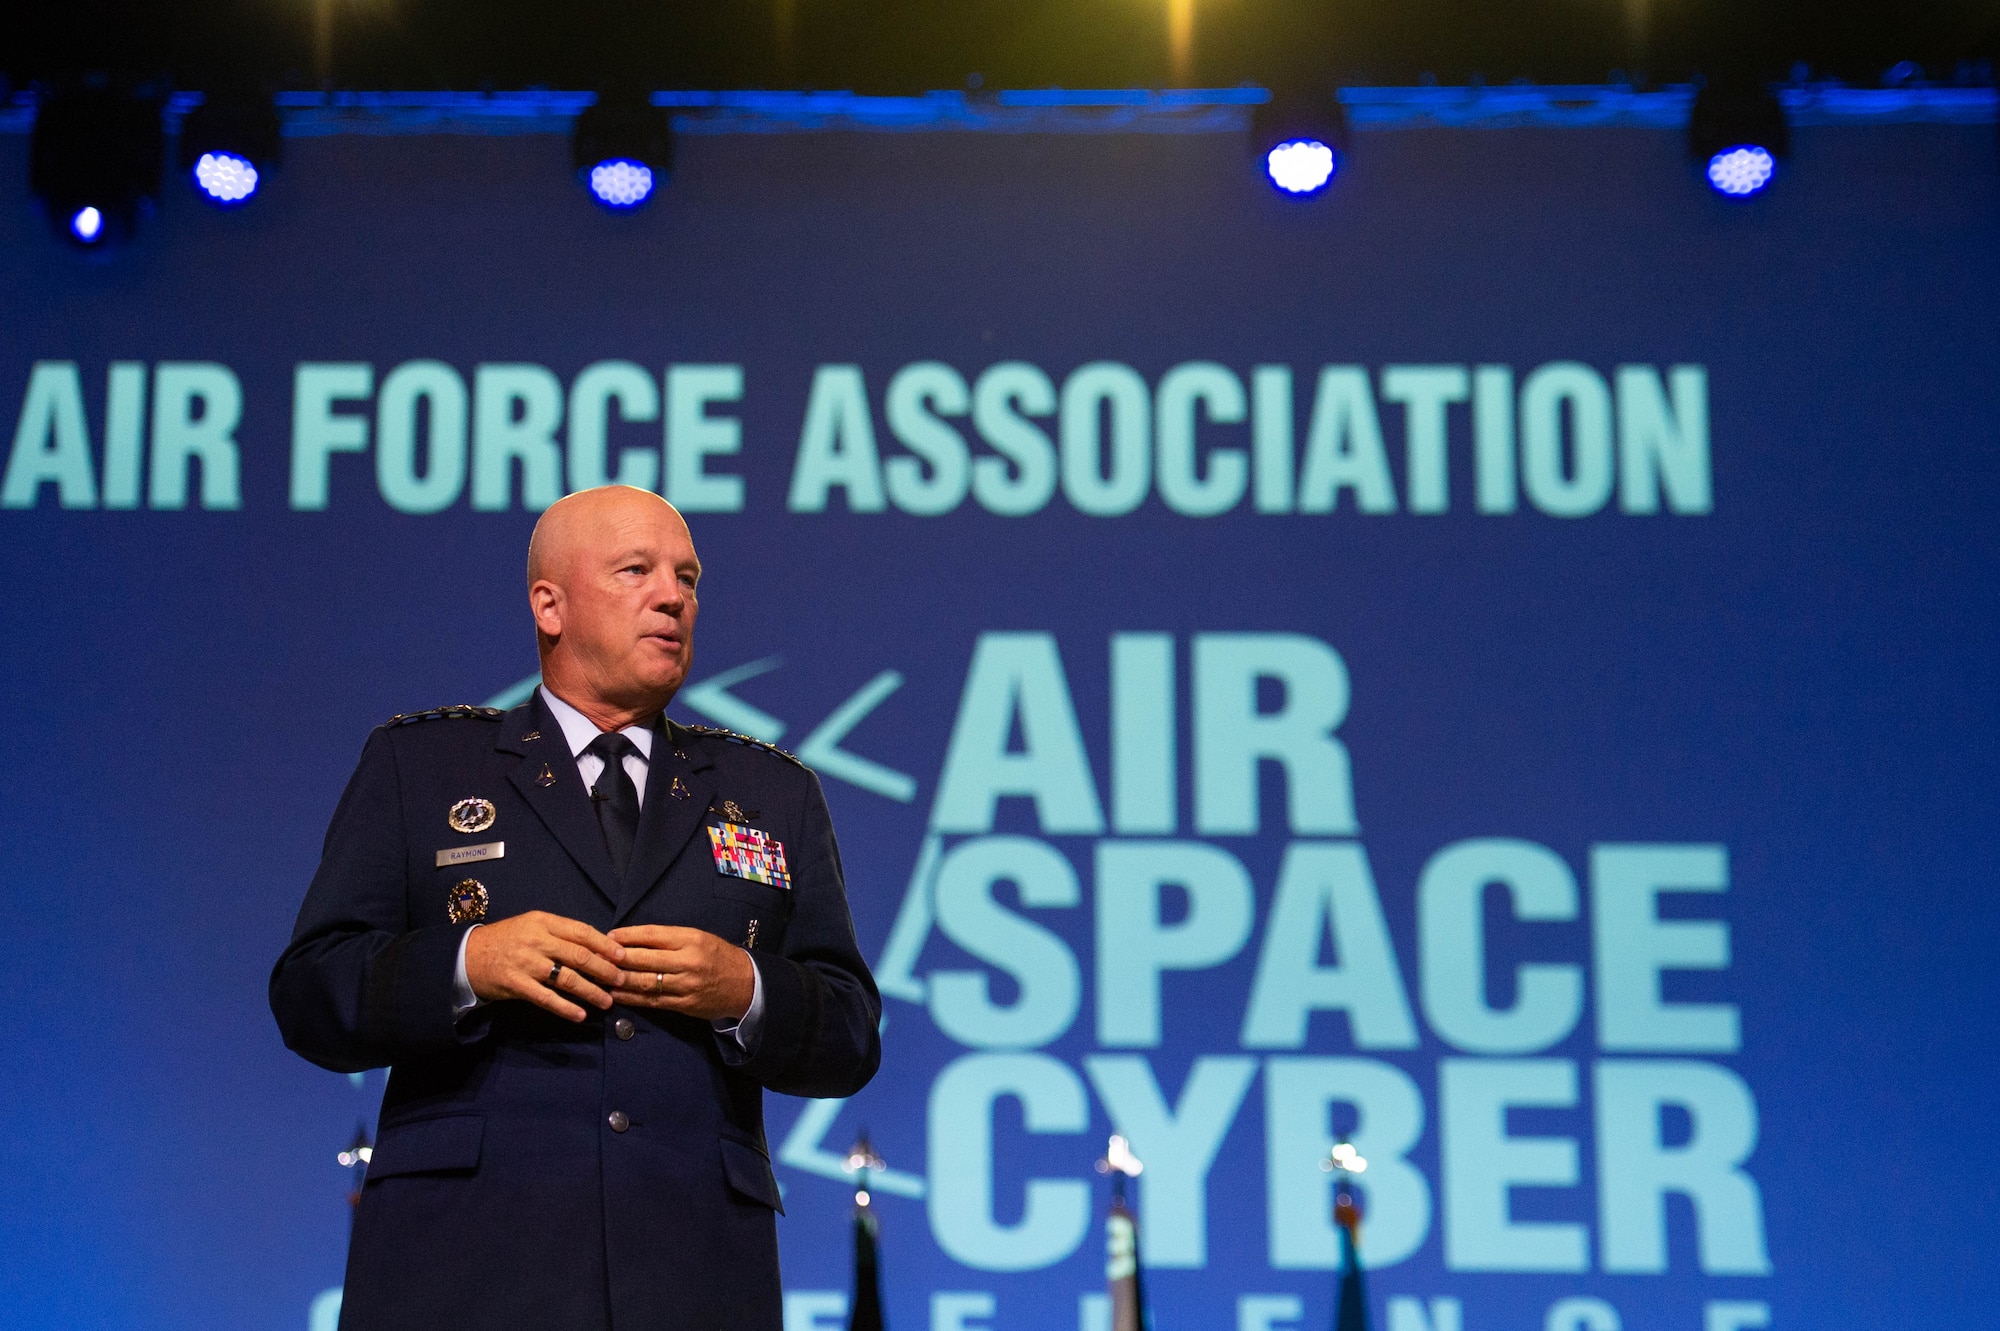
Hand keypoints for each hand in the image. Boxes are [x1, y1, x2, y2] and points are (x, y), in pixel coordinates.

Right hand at [464, 910, 627, 1021]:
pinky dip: (565, 1008)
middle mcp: (536, 940)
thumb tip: (596, 945)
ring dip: (590, 991)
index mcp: (543, 922)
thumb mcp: (532, 926)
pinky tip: (580, 1015)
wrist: (467, 955)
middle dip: (604, 969)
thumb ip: (559, 933)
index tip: (623, 956)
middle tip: (621, 980)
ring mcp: (525, 963)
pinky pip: (546, 998)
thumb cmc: (506, 940)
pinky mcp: (516, 984)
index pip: (581, 931)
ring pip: (566, 978)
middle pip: (579, 955)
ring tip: (606, 1001)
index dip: (605, 944)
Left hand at [605, 925, 754, 1021]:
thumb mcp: (698, 938)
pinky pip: (653, 1001)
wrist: (745, 984)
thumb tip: (633, 939)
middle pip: (645, 959)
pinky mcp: (684, 1005)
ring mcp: (686, 985)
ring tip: (601, 976)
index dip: (628, 936)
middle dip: (618, 958)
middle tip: (598, 957)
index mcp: (691, 940)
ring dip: (621, 980)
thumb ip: (669, 939)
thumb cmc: (717, 956)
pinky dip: (632, 998)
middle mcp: (688, 961)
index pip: (653, 935)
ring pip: (646, 982)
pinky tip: (617, 994)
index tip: (609, 936)